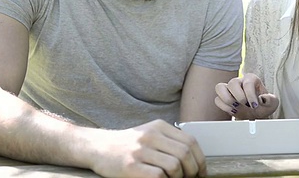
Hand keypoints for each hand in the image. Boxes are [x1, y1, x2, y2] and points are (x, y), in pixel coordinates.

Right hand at [89, 119, 205, 177]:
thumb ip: (169, 141)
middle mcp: (151, 135)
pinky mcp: (131, 166)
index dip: (200, 160)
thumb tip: (194, 160)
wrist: (98, 147)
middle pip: (184, 154)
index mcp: (159, 126)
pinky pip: (158, 176)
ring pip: (174, 166)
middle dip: (192, 171)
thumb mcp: (149, 134)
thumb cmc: (127, 145)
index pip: (190, 142)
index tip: (201, 172)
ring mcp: (140, 150)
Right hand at [214, 73, 278, 119]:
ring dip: (227, 100)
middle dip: (239, 97)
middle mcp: (239, 81)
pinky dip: (224, 107)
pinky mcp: (223, 97)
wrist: (256, 113)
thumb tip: (263, 99)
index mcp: (251, 79)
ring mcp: (229, 89)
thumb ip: (271, 100)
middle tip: (246, 106)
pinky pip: (217, 99)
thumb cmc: (263, 106)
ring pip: (220, 88)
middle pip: (232, 83)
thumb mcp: (272, 103)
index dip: (250, 95)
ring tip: (236, 108)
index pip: (248, 83)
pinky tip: (233, 111)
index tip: (254, 105)